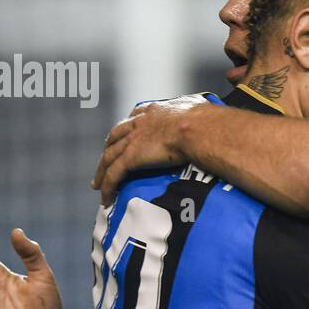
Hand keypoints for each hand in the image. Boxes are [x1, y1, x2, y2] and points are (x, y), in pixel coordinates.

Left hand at [92, 96, 208, 204]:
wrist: (198, 129)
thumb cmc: (205, 121)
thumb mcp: (198, 109)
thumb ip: (196, 112)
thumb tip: (210, 117)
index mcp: (155, 111)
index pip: (134, 117)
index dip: (127, 127)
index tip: (124, 134)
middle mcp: (139, 123)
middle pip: (116, 136)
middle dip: (109, 148)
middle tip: (105, 161)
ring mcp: (133, 140)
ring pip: (109, 157)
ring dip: (102, 172)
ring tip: (97, 185)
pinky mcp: (132, 157)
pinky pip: (114, 175)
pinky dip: (108, 187)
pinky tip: (106, 199)